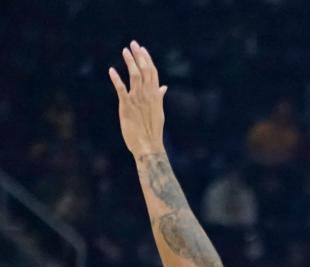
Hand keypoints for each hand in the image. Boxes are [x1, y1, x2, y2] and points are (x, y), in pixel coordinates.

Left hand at [108, 40, 166, 156]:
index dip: (147, 60)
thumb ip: (159, 97)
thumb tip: (164, 87)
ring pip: (135, 76)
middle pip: (145, 71)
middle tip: (133, 44)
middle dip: (139, 56)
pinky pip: (121, 89)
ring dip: (130, 62)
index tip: (142, 49)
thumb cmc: (153, 131)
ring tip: (125, 51)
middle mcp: (148, 96)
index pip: (153, 73)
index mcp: (156, 96)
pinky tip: (111, 70)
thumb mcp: (158, 112)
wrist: (149, 146)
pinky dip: (116, 79)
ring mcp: (138, 100)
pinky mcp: (127, 106)